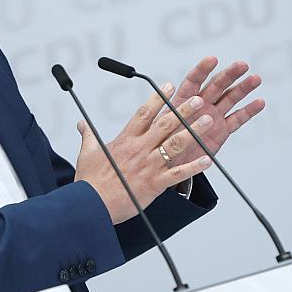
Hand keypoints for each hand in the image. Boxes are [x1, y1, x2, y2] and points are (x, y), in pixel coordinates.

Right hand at [74, 87, 212, 223]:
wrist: (91, 205)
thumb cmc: (89, 181)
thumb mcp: (87, 154)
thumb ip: (88, 136)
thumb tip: (82, 124)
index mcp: (125, 140)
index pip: (144, 113)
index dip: (158, 98)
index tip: (169, 86)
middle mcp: (140, 149)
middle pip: (165, 124)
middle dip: (184, 110)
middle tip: (198, 100)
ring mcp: (149, 165)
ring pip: (176, 144)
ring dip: (194, 131)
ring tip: (209, 120)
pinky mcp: (155, 183)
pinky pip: (179, 173)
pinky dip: (194, 167)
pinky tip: (207, 159)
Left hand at [157, 56, 263, 166]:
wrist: (170, 164)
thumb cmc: (163, 142)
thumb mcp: (162, 127)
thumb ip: (170, 114)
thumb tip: (173, 102)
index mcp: (183, 100)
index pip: (193, 81)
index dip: (202, 70)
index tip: (212, 59)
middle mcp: (200, 104)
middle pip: (216, 85)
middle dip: (229, 74)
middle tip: (242, 65)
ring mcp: (213, 116)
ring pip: (230, 98)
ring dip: (243, 88)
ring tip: (255, 79)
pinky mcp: (222, 130)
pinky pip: (237, 118)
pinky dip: (248, 111)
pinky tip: (259, 102)